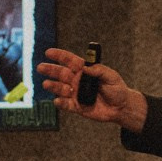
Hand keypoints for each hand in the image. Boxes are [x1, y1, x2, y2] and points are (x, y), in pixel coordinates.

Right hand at [34, 48, 148, 132]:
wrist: (120, 108)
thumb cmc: (117, 89)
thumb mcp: (111, 77)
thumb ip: (99, 71)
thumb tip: (86, 67)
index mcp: (84, 71)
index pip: (70, 61)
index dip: (59, 56)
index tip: (49, 52)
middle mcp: (77, 81)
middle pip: (61, 73)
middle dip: (50, 70)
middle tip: (41, 67)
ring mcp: (76, 93)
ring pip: (60, 88)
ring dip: (53, 86)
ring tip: (47, 84)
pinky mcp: (77, 106)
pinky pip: (66, 104)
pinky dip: (60, 103)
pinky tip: (57, 100)